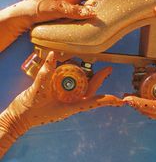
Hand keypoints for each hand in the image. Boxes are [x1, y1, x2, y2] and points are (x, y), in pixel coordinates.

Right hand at [0, 52, 121, 157]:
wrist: (19, 117)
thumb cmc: (29, 109)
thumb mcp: (37, 90)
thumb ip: (45, 73)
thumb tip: (51, 56)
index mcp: (69, 106)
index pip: (92, 102)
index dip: (106, 100)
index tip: (120, 99)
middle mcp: (70, 103)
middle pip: (90, 90)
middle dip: (100, 79)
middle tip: (108, 69)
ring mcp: (66, 100)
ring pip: (82, 88)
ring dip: (89, 78)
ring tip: (95, 67)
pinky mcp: (60, 95)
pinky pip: (71, 86)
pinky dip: (74, 76)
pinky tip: (75, 69)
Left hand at [30, 0, 107, 21]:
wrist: (26, 14)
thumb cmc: (40, 6)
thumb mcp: (58, 8)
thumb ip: (75, 11)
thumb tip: (93, 13)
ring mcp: (71, 2)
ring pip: (88, 2)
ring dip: (96, 5)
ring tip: (108, 8)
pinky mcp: (68, 10)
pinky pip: (82, 10)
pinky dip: (88, 13)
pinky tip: (93, 18)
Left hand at [124, 65, 155, 141]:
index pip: (150, 105)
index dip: (137, 102)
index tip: (126, 99)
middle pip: (149, 112)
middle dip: (136, 105)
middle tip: (126, 98)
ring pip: (154, 114)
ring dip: (142, 108)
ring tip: (134, 100)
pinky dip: (151, 109)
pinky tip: (150, 104)